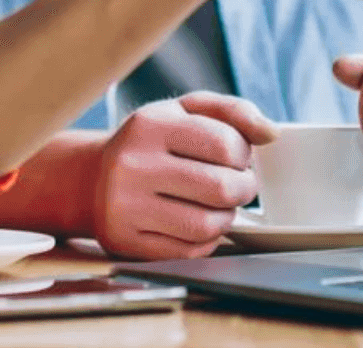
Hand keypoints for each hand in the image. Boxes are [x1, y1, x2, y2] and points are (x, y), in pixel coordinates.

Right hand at [93, 92, 275, 259]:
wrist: (91, 178)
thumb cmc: (150, 142)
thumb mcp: (184, 111)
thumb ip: (232, 112)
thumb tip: (271, 133)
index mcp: (149, 125)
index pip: (224, 144)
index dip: (243, 155)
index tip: (237, 157)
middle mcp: (132, 164)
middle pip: (220, 188)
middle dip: (243, 189)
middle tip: (238, 185)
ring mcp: (125, 206)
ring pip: (207, 225)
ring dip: (227, 217)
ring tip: (219, 205)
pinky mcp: (125, 241)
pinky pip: (188, 251)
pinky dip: (206, 240)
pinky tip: (198, 223)